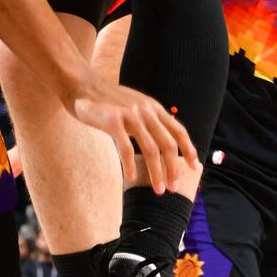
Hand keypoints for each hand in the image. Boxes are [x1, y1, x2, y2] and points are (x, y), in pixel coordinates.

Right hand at [70, 71, 198, 194]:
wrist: (81, 86)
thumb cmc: (107, 101)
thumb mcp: (134, 105)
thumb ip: (148, 118)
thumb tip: (163, 140)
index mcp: (153, 107)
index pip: (178, 130)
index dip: (189, 150)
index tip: (195, 168)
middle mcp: (146, 110)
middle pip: (168, 144)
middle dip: (174, 168)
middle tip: (174, 188)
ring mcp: (130, 115)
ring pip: (150, 149)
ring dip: (157, 172)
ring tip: (159, 190)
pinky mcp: (112, 120)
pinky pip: (125, 147)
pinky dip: (130, 165)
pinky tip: (132, 178)